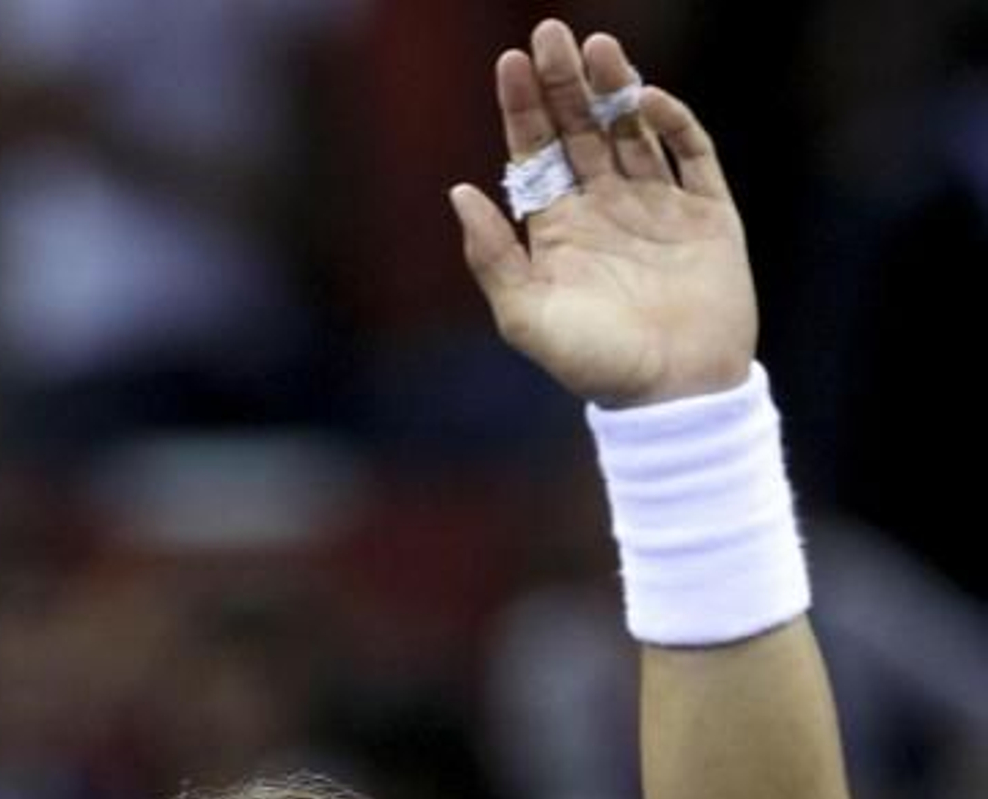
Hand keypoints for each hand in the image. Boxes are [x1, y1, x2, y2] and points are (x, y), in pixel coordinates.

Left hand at [451, 20, 755, 406]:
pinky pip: (690, 153)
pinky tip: (646, 101)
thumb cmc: (594, 365)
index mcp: (559, 232)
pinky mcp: (707, 214)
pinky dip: (671, 124)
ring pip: (632, 131)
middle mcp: (605, 211)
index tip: (511, 63)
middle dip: (564, 83)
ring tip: (596, 48)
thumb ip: (492, 257)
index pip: (536, 155)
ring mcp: (657, 207)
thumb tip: (458, 191)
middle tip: (550, 33)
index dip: (523, 108)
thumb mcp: (527, 317)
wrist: (672, 395)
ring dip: (614, 89)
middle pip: (580, 130)